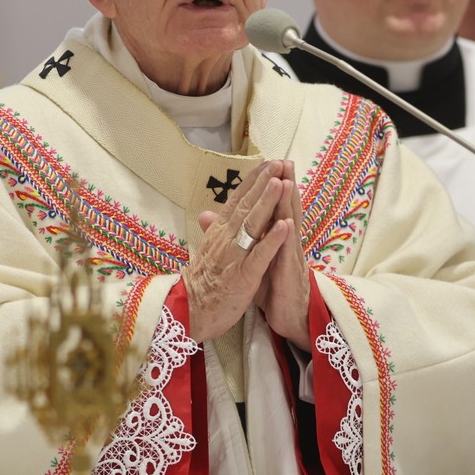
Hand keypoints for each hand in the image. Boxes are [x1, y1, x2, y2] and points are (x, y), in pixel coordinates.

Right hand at [189, 161, 287, 342]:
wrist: (189, 312)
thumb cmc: (202, 283)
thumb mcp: (205, 252)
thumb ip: (212, 231)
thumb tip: (207, 213)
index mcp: (219, 233)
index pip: (236, 201)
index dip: (252, 181)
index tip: (266, 163)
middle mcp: (226, 239)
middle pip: (246, 206)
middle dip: (263, 183)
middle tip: (277, 162)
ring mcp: (235, 256)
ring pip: (253, 224)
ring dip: (268, 203)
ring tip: (281, 182)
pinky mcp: (243, 276)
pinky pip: (260, 255)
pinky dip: (273, 239)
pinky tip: (285, 225)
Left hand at [255, 161, 311, 349]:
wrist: (289, 316)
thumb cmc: (274, 288)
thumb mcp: (255, 260)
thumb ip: (246, 239)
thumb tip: (223, 222)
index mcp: (276, 239)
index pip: (273, 208)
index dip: (270, 187)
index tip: (268, 164)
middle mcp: (286, 244)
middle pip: (285, 210)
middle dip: (284, 186)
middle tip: (284, 161)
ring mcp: (289, 258)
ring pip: (290, 226)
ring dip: (289, 204)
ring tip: (287, 180)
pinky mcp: (288, 275)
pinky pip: (286, 255)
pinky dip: (285, 239)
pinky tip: (287, 224)